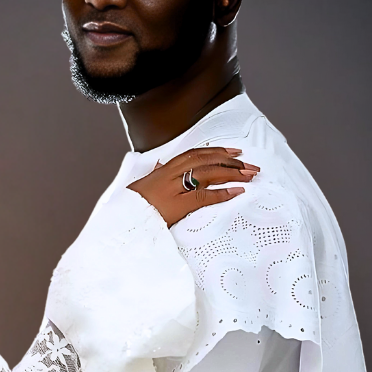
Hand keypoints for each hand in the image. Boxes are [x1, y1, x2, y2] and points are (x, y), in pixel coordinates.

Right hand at [128, 146, 257, 225]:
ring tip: (248, 176)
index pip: (196, 154)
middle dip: (230, 162)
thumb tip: (161, 164)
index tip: (234, 153)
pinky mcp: (177, 206)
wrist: (122, 219)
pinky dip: (221, 193)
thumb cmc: (133, 204)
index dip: (217, 152)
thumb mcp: (143, 184)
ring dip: (231, 174)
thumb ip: (155, 173)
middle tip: (249, 165)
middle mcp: (171, 175)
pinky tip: (236, 191)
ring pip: (208, 174)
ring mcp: (174, 189)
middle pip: (206, 161)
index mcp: (165, 169)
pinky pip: (204, 197)